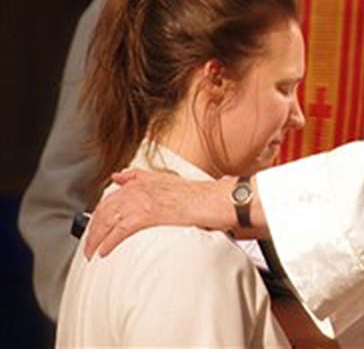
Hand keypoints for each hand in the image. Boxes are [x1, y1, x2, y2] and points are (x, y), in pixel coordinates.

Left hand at [84, 169, 233, 257]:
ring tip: (92, 253)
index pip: (108, 200)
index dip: (97, 216)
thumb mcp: (162, 178)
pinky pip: (120, 231)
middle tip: (88, 246)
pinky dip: (109, 242)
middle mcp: (136, 189)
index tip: (93, 228)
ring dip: (96, 239)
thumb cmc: (193, 194)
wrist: (209, 200)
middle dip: (92, 230)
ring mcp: (141, 201)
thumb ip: (137, 176)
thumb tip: (117, 176)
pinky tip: (104, 252)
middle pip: (104, 211)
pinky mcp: (147, 215)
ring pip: (108, 221)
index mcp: (139, 182)